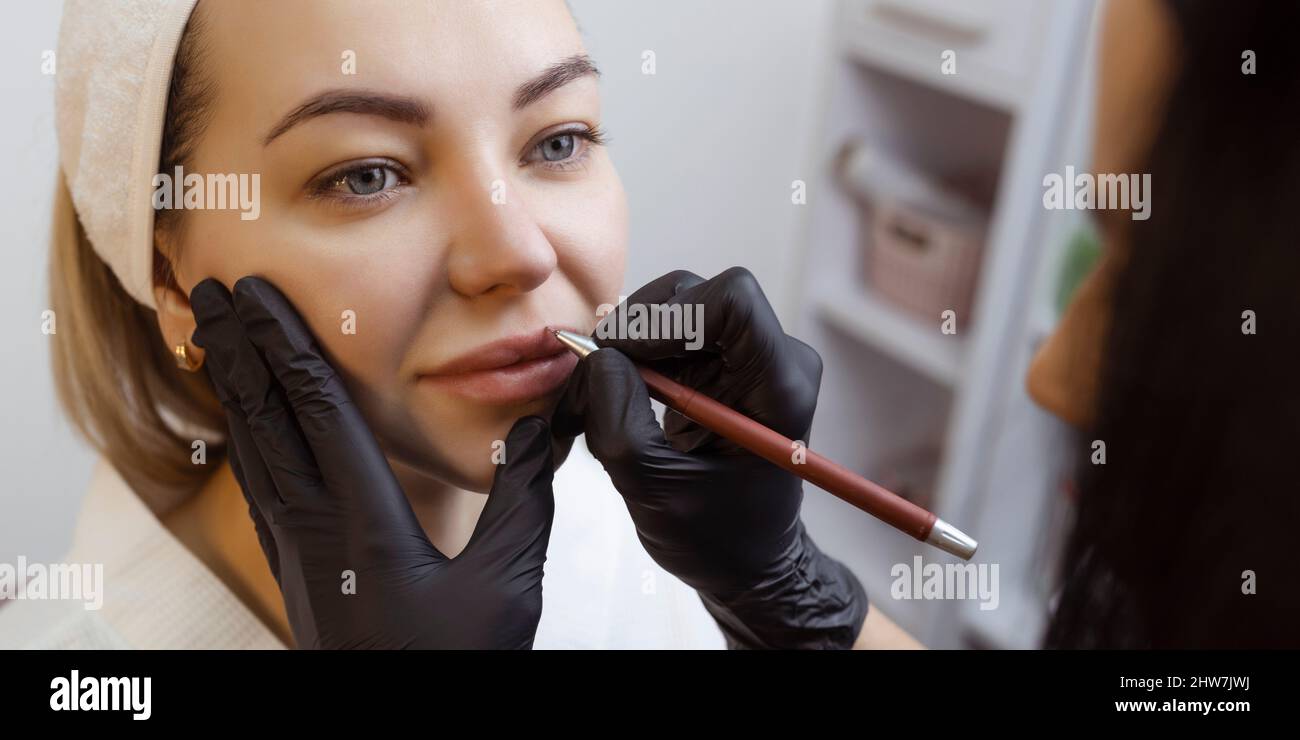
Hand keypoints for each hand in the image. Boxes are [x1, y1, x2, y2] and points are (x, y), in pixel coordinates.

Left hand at [191, 277, 555, 648]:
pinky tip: (245, 435)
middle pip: (265, 420)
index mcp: (362, 520)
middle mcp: (314, 530)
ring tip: (211, 343)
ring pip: (252, 453)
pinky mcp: (296, 575)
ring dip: (233, 390)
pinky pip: (257, 490)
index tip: (258, 294)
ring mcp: (297, 555)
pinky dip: (245, 442)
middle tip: (210, 293)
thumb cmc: (455, 667)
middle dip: (238, 351)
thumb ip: (524, 499)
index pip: (314, 409)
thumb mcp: (506, 582)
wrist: (403, 728)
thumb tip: (542, 427)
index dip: (285, 344)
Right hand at [553, 267, 866, 648]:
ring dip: (625, 347)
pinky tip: (612, 400)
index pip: (733, 301)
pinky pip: (669, 332)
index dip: (666, 317)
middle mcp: (774, 358)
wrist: (747, 561)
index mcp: (780, 387)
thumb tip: (597, 357)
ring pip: (674, 307)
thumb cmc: (715, 538)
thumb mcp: (655, 490)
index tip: (618, 357)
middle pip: (695, 294)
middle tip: (591, 382)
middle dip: (633, 332)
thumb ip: (621, 422)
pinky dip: (630, 359)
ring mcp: (749, 357)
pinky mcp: (724, 362)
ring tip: (594, 401)